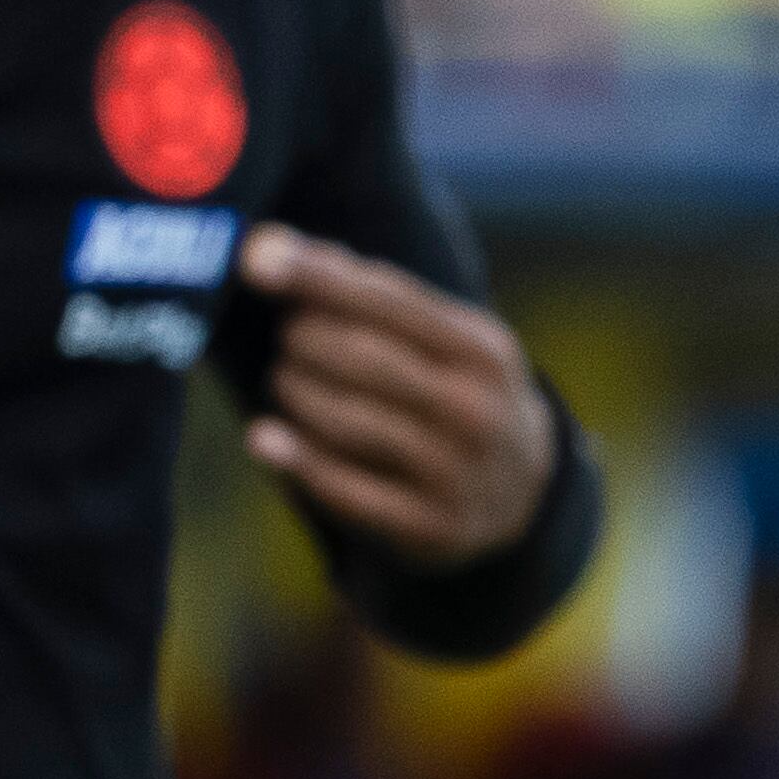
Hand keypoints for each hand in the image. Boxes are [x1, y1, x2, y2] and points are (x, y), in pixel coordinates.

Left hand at [234, 228, 556, 569]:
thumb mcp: (449, 340)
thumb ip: (378, 296)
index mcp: (483, 350)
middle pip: (362, 359)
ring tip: (284, 378)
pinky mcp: (428, 529)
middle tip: (286, 334)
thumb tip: (286, 250)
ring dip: (296, 393)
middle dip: (304, 339)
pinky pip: (345, 490)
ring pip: (347, 422)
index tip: (257, 256)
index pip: (388, 301)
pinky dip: (296, 459)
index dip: (318, 277)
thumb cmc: (460, 392)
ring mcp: (454, 473)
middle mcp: (476, 410)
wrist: (521, 494)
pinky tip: (264, 437)